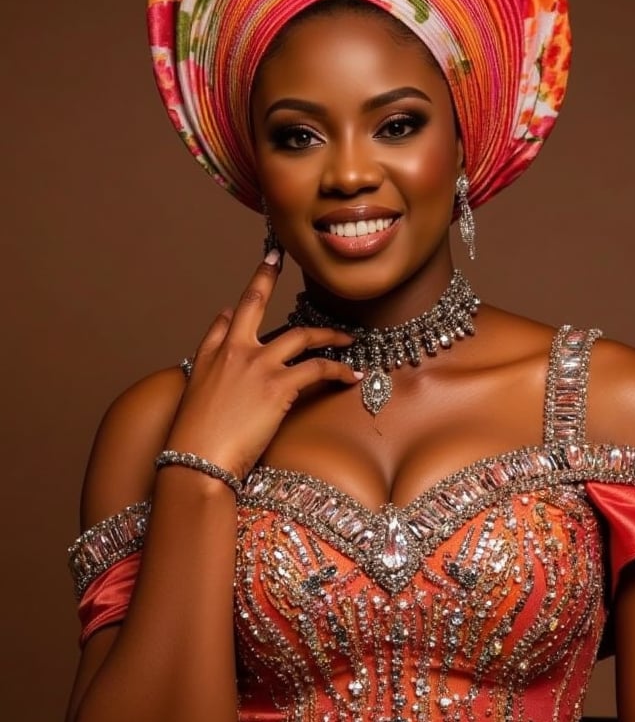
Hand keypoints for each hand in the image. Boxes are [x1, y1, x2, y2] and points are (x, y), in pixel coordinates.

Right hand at [163, 252, 358, 478]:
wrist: (196, 461)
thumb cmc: (195, 434)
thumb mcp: (196, 387)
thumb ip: (210, 349)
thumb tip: (223, 315)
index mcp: (216, 352)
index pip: (235, 311)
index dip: (255, 282)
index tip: (270, 261)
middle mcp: (236, 351)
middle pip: (259, 305)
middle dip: (269, 277)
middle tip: (284, 260)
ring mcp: (259, 366)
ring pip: (302, 336)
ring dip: (330, 335)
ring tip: (348, 340)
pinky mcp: (279, 387)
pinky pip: (319, 368)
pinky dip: (340, 370)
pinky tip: (352, 376)